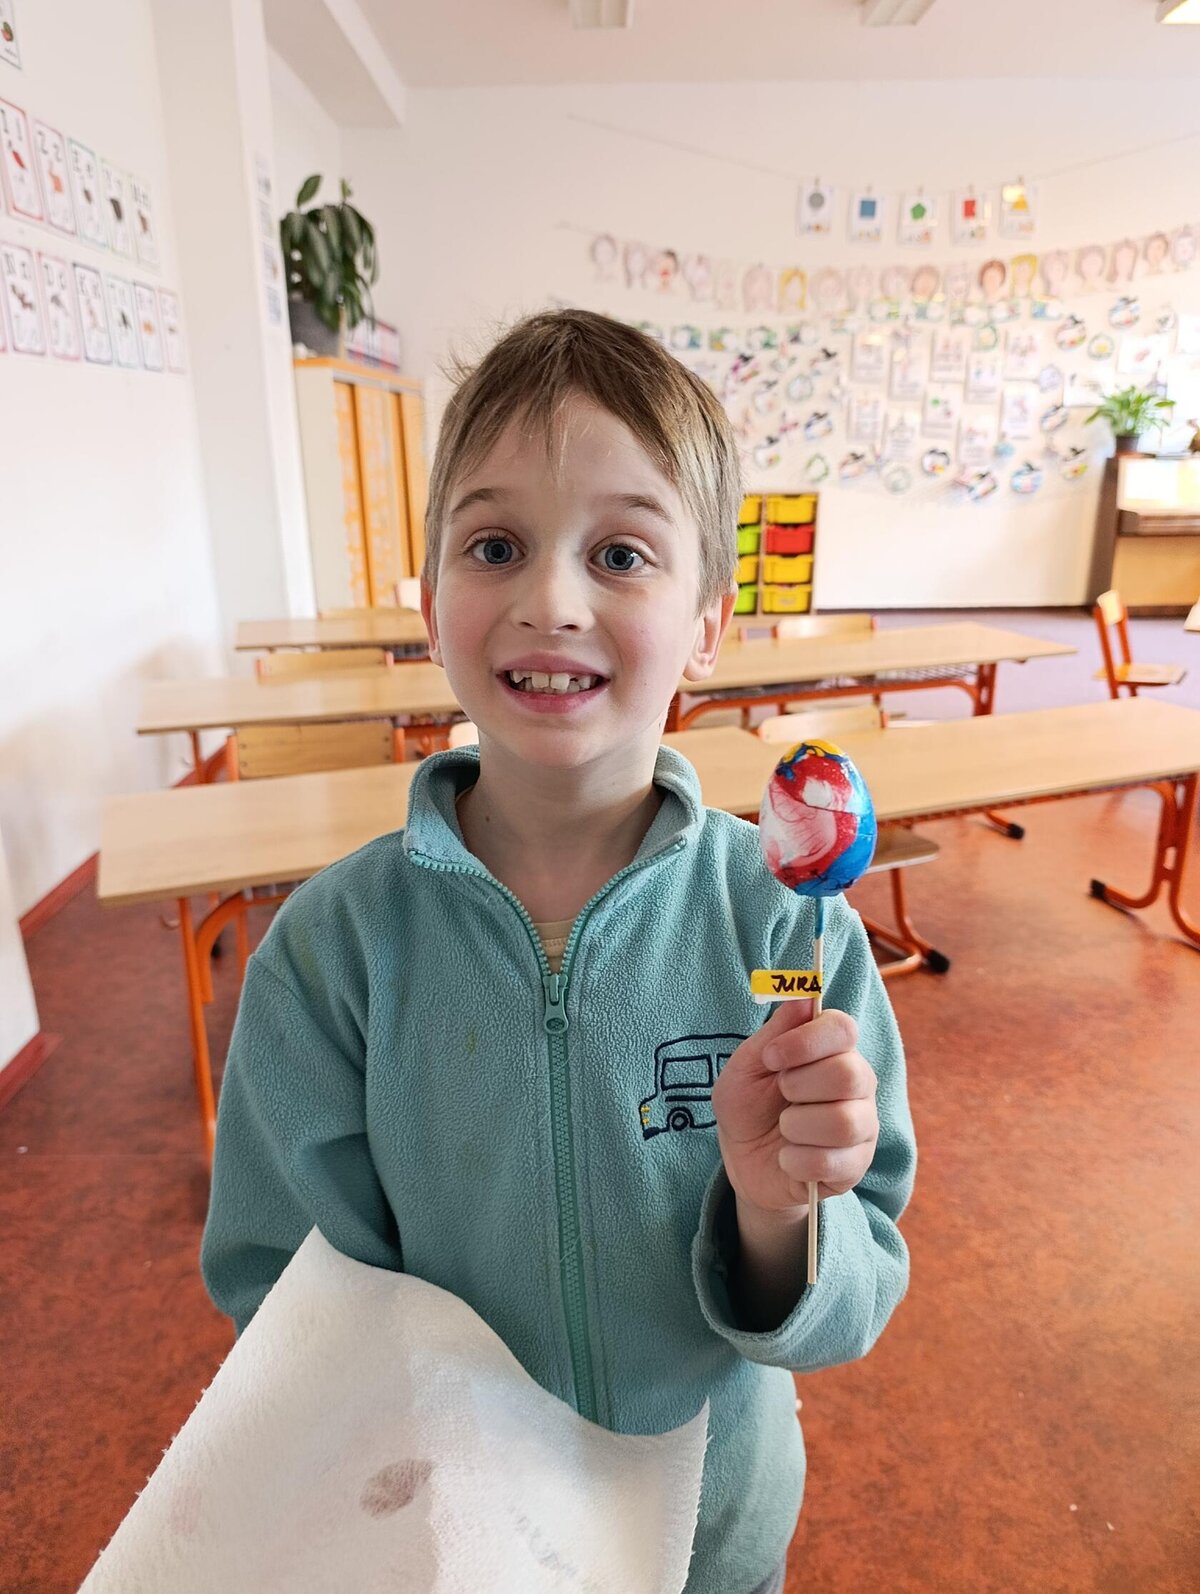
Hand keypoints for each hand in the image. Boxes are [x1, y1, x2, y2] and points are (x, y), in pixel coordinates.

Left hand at [711, 1001, 878, 1219]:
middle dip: (798, 1086)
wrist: (745, 1163)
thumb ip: (775, 1032)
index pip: (843, 1028)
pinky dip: (796, 1161)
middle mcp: (858, 1084)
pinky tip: (788, 1158)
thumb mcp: (748, 1066)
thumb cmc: (749, 1107)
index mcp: (833, 1050)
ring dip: (796, 1126)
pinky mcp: (856, 1165)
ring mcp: (862, 1126)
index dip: (806, 1041)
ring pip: (843, 1121)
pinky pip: (832, 1162)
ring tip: (784, 1129)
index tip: (772, 1056)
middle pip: (848, 1074)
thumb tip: (804, 996)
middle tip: (780, 1094)